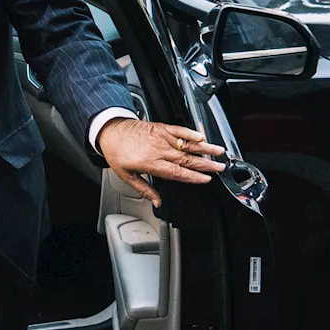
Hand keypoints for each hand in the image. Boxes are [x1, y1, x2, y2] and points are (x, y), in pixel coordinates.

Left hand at [96, 118, 225, 206]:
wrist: (109, 131)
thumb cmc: (117, 153)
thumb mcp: (126, 176)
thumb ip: (144, 189)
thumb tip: (157, 201)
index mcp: (150, 163)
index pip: (177, 172)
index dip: (193, 177)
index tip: (206, 180)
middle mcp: (158, 149)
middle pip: (186, 159)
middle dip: (206, 164)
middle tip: (220, 169)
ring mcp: (160, 137)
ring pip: (186, 144)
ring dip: (204, 149)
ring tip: (219, 152)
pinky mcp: (160, 127)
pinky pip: (178, 130)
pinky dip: (191, 133)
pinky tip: (201, 137)